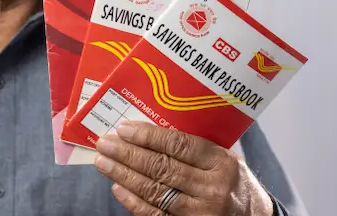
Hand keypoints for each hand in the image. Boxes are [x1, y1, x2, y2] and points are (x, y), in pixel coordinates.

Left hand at [95, 122, 273, 215]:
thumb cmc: (232, 181)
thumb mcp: (223, 158)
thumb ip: (193, 147)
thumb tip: (145, 130)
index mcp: (222, 163)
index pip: (180, 145)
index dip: (148, 136)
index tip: (124, 128)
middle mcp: (212, 188)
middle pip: (162, 168)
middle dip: (128, 154)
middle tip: (105, 143)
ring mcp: (201, 213)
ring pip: (154, 191)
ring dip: (124, 175)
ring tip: (104, 162)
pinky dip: (133, 201)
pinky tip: (118, 187)